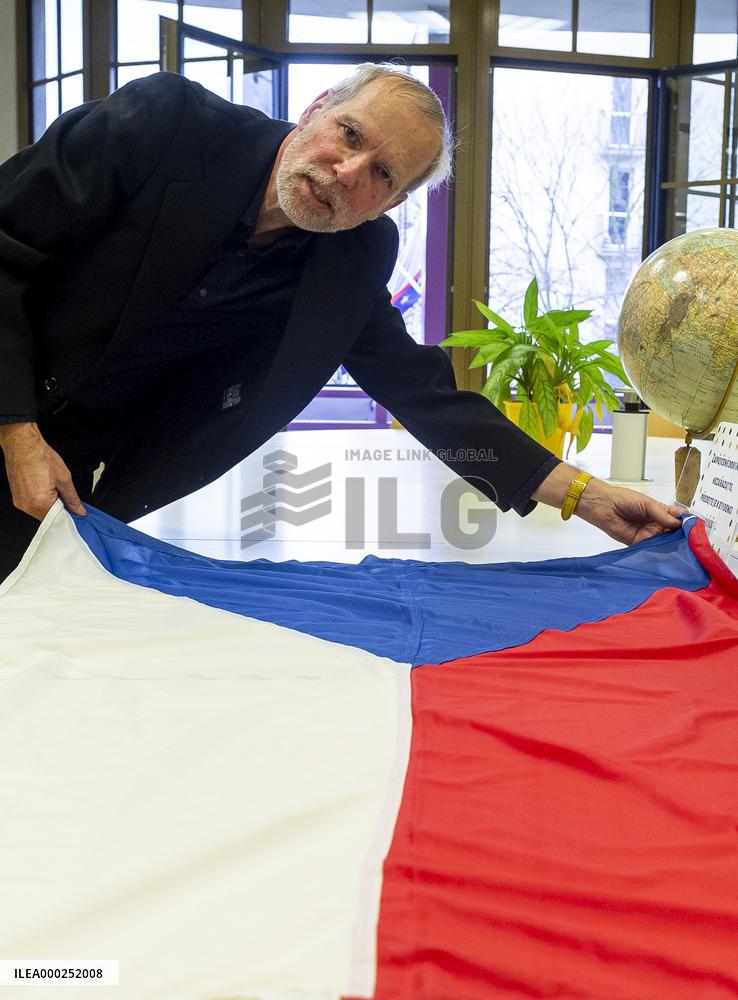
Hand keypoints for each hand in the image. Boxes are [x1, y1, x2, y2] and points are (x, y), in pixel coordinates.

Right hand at [0, 422, 85, 519]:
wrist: (23, 445)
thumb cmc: (40, 457)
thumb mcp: (64, 479)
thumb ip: (72, 498)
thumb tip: (79, 510)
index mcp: (39, 503)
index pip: (58, 519)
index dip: (69, 516)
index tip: (76, 512)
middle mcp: (27, 505)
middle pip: (48, 517)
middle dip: (59, 509)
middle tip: (65, 496)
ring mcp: (20, 502)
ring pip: (40, 511)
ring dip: (49, 504)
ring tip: (52, 487)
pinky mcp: (16, 497)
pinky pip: (31, 505)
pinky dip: (40, 500)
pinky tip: (44, 487)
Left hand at [532, 462, 682, 545]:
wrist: (604, 506)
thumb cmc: (624, 499)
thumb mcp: (648, 504)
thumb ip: (663, 515)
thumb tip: (680, 524)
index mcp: (661, 512)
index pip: (679, 518)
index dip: (688, 523)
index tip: (698, 528)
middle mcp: (657, 524)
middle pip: (675, 533)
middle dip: (683, 537)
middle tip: (694, 542)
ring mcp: (649, 534)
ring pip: (665, 542)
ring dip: (673, 546)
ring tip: (684, 550)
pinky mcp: (639, 544)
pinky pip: (652, 549)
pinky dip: (660, 551)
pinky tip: (668, 554)